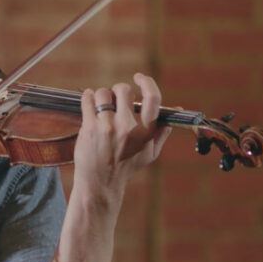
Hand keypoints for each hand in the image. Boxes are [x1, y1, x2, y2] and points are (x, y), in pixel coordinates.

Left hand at [73, 73, 171, 191]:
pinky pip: (87, 100)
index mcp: (145, 132)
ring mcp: (107, 128)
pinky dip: (87, 97)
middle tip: (115, 100)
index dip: (147, 82)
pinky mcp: (90, 128)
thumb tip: (175, 108)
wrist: (100, 184)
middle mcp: (128, 128)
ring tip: (101, 106)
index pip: (152, 99)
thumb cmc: (126, 167)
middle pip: (124, 90)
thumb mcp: (150, 152)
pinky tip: (89, 102)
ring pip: (103, 93)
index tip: (139, 78)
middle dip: (118, 91)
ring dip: (101, 95)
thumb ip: (162, 130)